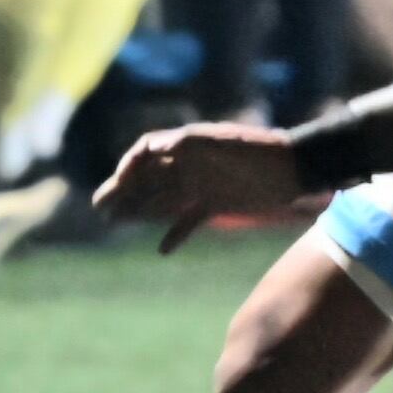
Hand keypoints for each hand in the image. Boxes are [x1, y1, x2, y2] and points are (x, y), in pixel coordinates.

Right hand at [94, 122, 303, 253]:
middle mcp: (189, 165)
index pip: (147, 151)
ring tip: (114, 222)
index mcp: (187, 146)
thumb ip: (188, 144)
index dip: (129, 165)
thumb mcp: (223, 142)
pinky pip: (189, 220)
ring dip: (138, 210)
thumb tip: (154, 147)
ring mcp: (202, 185)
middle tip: (99, 206)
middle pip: (148, 178)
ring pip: (161, 199)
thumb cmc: (258, 150)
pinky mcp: (216, 205)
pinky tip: (162, 250)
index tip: (117, 183)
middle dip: (122, 190)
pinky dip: (175, 234)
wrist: (294, 168)